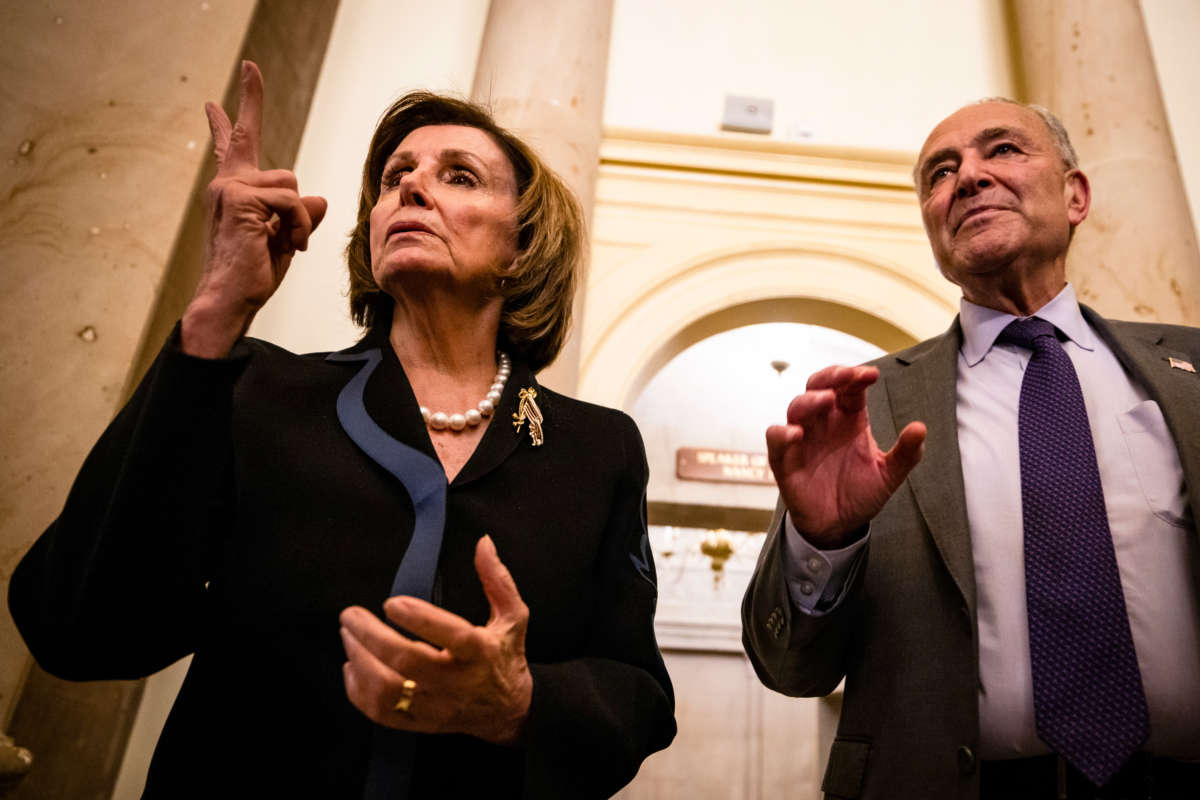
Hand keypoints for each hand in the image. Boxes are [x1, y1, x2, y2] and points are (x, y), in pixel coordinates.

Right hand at [181, 60, 327, 357]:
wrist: (231, 299)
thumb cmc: (253, 274)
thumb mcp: (286, 239)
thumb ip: (300, 216)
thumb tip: (319, 198)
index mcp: (236, 189)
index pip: (235, 143)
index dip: (236, 112)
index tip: (231, 86)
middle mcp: (227, 183)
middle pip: (260, 146)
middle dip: (254, 108)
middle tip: (249, 66)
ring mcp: (229, 188)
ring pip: (290, 183)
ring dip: (299, 218)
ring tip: (288, 243)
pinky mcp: (239, 198)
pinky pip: (291, 200)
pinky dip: (298, 225)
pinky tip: (289, 245)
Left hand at [339, 536, 532, 744]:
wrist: (510, 711)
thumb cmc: (505, 655)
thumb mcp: (513, 616)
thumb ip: (497, 579)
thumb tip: (483, 542)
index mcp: (482, 652)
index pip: (451, 636)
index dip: (419, 618)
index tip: (391, 602)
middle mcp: (459, 682)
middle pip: (407, 663)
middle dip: (371, 637)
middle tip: (350, 615)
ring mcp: (438, 706)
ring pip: (388, 691)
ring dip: (360, 661)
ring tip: (348, 636)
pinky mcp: (422, 723)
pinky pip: (381, 713)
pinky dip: (358, 691)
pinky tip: (352, 666)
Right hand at [766, 365, 925, 547]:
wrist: (839, 526)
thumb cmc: (861, 494)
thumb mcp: (889, 474)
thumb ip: (906, 453)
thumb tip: (920, 428)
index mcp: (849, 419)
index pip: (849, 388)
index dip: (856, 376)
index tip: (871, 375)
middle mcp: (824, 423)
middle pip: (818, 386)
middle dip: (830, 376)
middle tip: (845, 376)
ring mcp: (803, 438)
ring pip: (797, 407)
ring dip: (810, 400)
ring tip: (825, 400)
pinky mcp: (784, 459)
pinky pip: (775, 438)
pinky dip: (782, 433)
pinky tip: (797, 434)